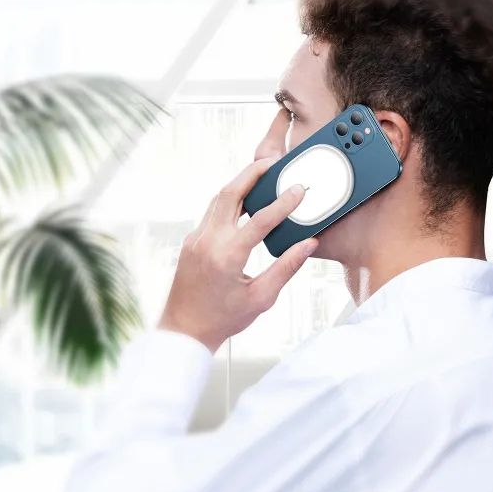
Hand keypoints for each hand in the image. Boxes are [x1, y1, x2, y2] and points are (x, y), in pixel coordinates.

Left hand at [157, 156, 318, 353]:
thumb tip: (308, 244)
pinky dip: (229, 199)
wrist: (184, 330)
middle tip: (273, 161)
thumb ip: (286, 268)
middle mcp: (208, 241)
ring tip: (261, 174)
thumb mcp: (261, 298)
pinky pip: (212, 212)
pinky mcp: (192, 241)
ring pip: (218, 199)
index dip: (283, 203)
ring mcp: (196, 239)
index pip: (260, 220)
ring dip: (239, 183)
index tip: (299, 189)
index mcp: (227, 256)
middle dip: (252, 173)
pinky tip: (244, 200)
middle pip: (230, 193)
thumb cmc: (223, 319)